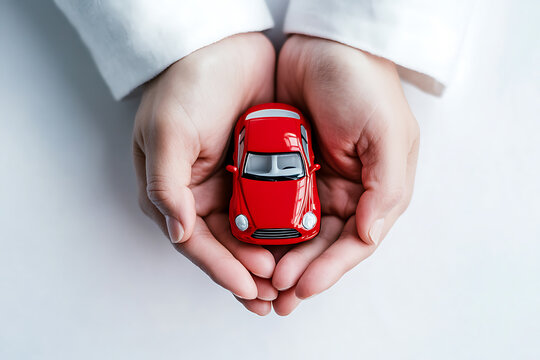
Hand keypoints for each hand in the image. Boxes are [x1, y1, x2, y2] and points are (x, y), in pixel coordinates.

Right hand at [133, 33, 277, 314]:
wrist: (222, 45)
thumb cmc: (185, 84)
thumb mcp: (167, 132)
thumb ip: (166, 185)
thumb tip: (176, 232)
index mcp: (174, 192)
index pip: (197, 243)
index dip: (223, 268)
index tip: (252, 287)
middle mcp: (201, 194)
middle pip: (226, 245)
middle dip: (249, 271)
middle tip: (276, 293)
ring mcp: (231, 183)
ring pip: (251, 232)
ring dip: (269, 257)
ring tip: (290, 280)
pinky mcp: (257, 169)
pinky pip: (272, 206)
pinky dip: (284, 227)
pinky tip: (301, 242)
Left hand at [271, 35, 419, 314]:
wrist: (323, 43)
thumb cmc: (363, 82)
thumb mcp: (389, 134)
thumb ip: (386, 190)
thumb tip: (368, 236)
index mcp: (374, 189)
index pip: (354, 242)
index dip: (329, 269)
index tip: (302, 287)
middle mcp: (346, 191)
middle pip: (322, 244)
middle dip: (301, 272)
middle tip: (275, 296)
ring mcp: (314, 180)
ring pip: (296, 232)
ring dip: (280, 258)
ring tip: (260, 281)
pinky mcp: (286, 167)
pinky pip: (273, 204)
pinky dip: (264, 227)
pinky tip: (249, 243)